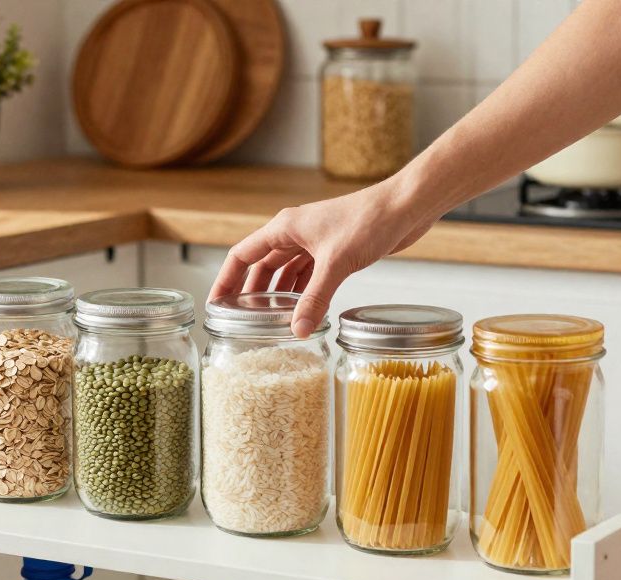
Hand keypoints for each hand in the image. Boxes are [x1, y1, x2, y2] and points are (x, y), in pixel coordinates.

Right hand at [209, 180, 431, 336]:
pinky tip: (301, 310)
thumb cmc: (369, 221)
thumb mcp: (336, 264)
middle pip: (261, 266)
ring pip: (285, 272)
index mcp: (284, 228)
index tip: (215, 304)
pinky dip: (302, 292)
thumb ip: (315, 299)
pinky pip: (307, 274)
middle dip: (250, 292)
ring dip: (277, 294)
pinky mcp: (333, 250)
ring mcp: (314, 241)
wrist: (405, 207)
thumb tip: (296, 330)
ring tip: (269, 320)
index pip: (242, 255)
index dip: (226, 280)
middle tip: (241, 320)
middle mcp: (294, 233)